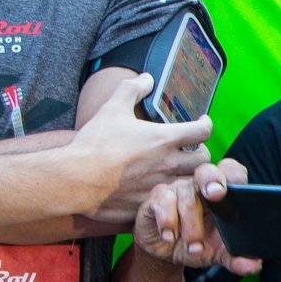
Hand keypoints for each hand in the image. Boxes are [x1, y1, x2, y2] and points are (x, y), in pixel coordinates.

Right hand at [72, 75, 212, 222]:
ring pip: (193, 183)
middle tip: (191, 149)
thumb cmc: (94, 144)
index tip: (202, 122)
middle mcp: (169, 163)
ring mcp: (162, 186)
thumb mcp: (112, 109)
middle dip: (201, 153)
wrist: (75, 179)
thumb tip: (146, 77)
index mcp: (164, 139)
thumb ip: (131, 90)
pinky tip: (163, 189)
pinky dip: (173, 194)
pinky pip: (173, 200)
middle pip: (204, 159)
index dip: (205, 124)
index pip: (203, 130)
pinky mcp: (152, 204)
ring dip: (190, 176)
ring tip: (179, 170)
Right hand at [132, 159, 259, 274]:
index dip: (234, 174)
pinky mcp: (157, 199)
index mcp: (221, 193)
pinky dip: (167, 220)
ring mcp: (177, 190)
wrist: (167, 252)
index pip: (230, 171)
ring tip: (195, 248)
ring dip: (192, 224)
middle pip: (206, 171)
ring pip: (186, 195)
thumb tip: (254, 266)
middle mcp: (199, 186)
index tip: (237, 187)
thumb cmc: (199, 243)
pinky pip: (162, 200)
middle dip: (212, 180)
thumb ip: (237, 258)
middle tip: (216, 196)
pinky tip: (170, 237)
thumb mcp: (219, 253)